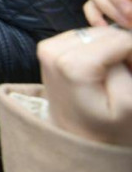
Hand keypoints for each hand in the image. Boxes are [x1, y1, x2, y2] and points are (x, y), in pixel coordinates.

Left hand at [38, 26, 131, 146]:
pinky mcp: (48, 48)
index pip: (120, 40)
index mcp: (72, 64)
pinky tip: (100, 70)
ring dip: (111, 49)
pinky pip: (84, 37)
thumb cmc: (106, 128)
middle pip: (105, 33)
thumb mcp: (128, 105)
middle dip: (123, 51)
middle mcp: (53, 51)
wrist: (77, 138)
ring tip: (114, 76)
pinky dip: (97, 48)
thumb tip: (126, 43)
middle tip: (126, 75)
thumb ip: (128, 68)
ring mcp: (47, 48)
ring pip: (95, 33)